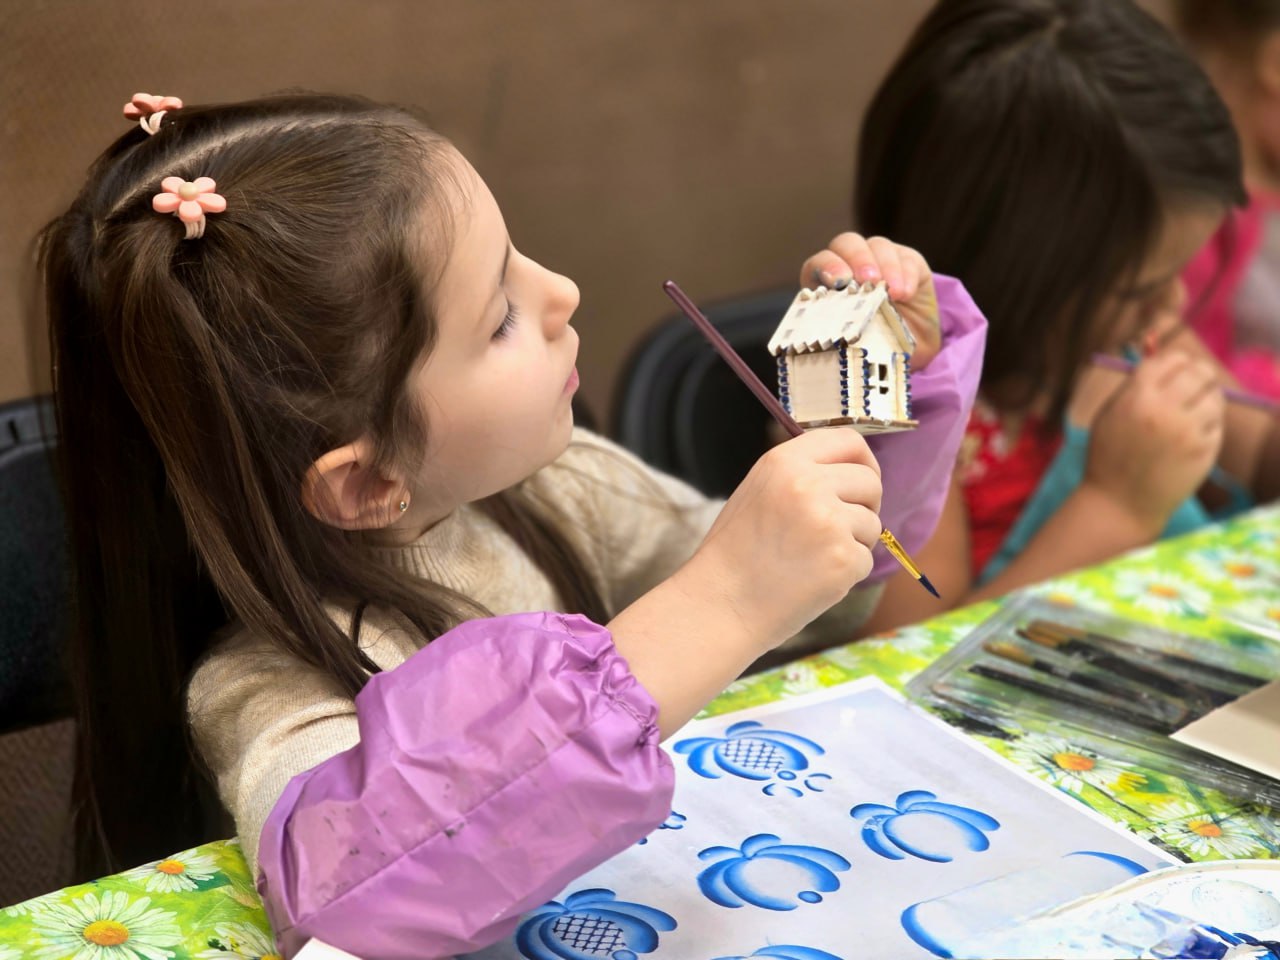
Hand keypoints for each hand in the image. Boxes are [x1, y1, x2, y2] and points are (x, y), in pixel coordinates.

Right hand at [683, 427, 883, 649]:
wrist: (722, 604)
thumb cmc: (736, 552)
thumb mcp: (758, 490)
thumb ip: (801, 473)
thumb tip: (852, 471)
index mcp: (784, 462)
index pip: (849, 441)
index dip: (864, 462)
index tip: (862, 481)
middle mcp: (809, 485)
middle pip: (870, 481)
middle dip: (864, 505)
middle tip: (837, 529)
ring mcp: (829, 522)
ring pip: (872, 523)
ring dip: (853, 542)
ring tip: (811, 558)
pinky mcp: (843, 559)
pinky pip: (865, 558)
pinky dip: (847, 573)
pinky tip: (813, 579)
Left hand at [800, 232, 941, 368]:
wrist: (911, 349)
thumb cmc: (872, 346)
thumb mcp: (853, 343)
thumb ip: (841, 331)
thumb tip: (835, 338)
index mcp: (826, 284)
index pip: (817, 264)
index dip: (826, 267)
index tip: (838, 283)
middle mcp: (851, 264)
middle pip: (847, 243)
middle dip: (857, 258)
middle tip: (868, 280)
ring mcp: (880, 258)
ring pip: (877, 246)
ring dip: (885, 266)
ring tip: (893, 293)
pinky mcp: (908, 261)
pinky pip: (906, 258)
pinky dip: (906, 274)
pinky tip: (906, 294)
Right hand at [1084, 350, 1224, 534]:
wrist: (1119, 504)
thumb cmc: (1110, 455)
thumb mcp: (1111, 413)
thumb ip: (1135, 381)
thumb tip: (1154, 344)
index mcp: (1136, 396)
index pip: (1171, 359)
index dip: (1176, 362)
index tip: (1176, 370)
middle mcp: (1163, 410)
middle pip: (1198, 372)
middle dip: (1198, 374)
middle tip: (1194, 383)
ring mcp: (1187, 430)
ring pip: (1214, 396)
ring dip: (1205, 400)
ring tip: (1190, 413)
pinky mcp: (1204, 450)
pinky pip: (1216, 423)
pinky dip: (1207, 426)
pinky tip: (1188, 438)